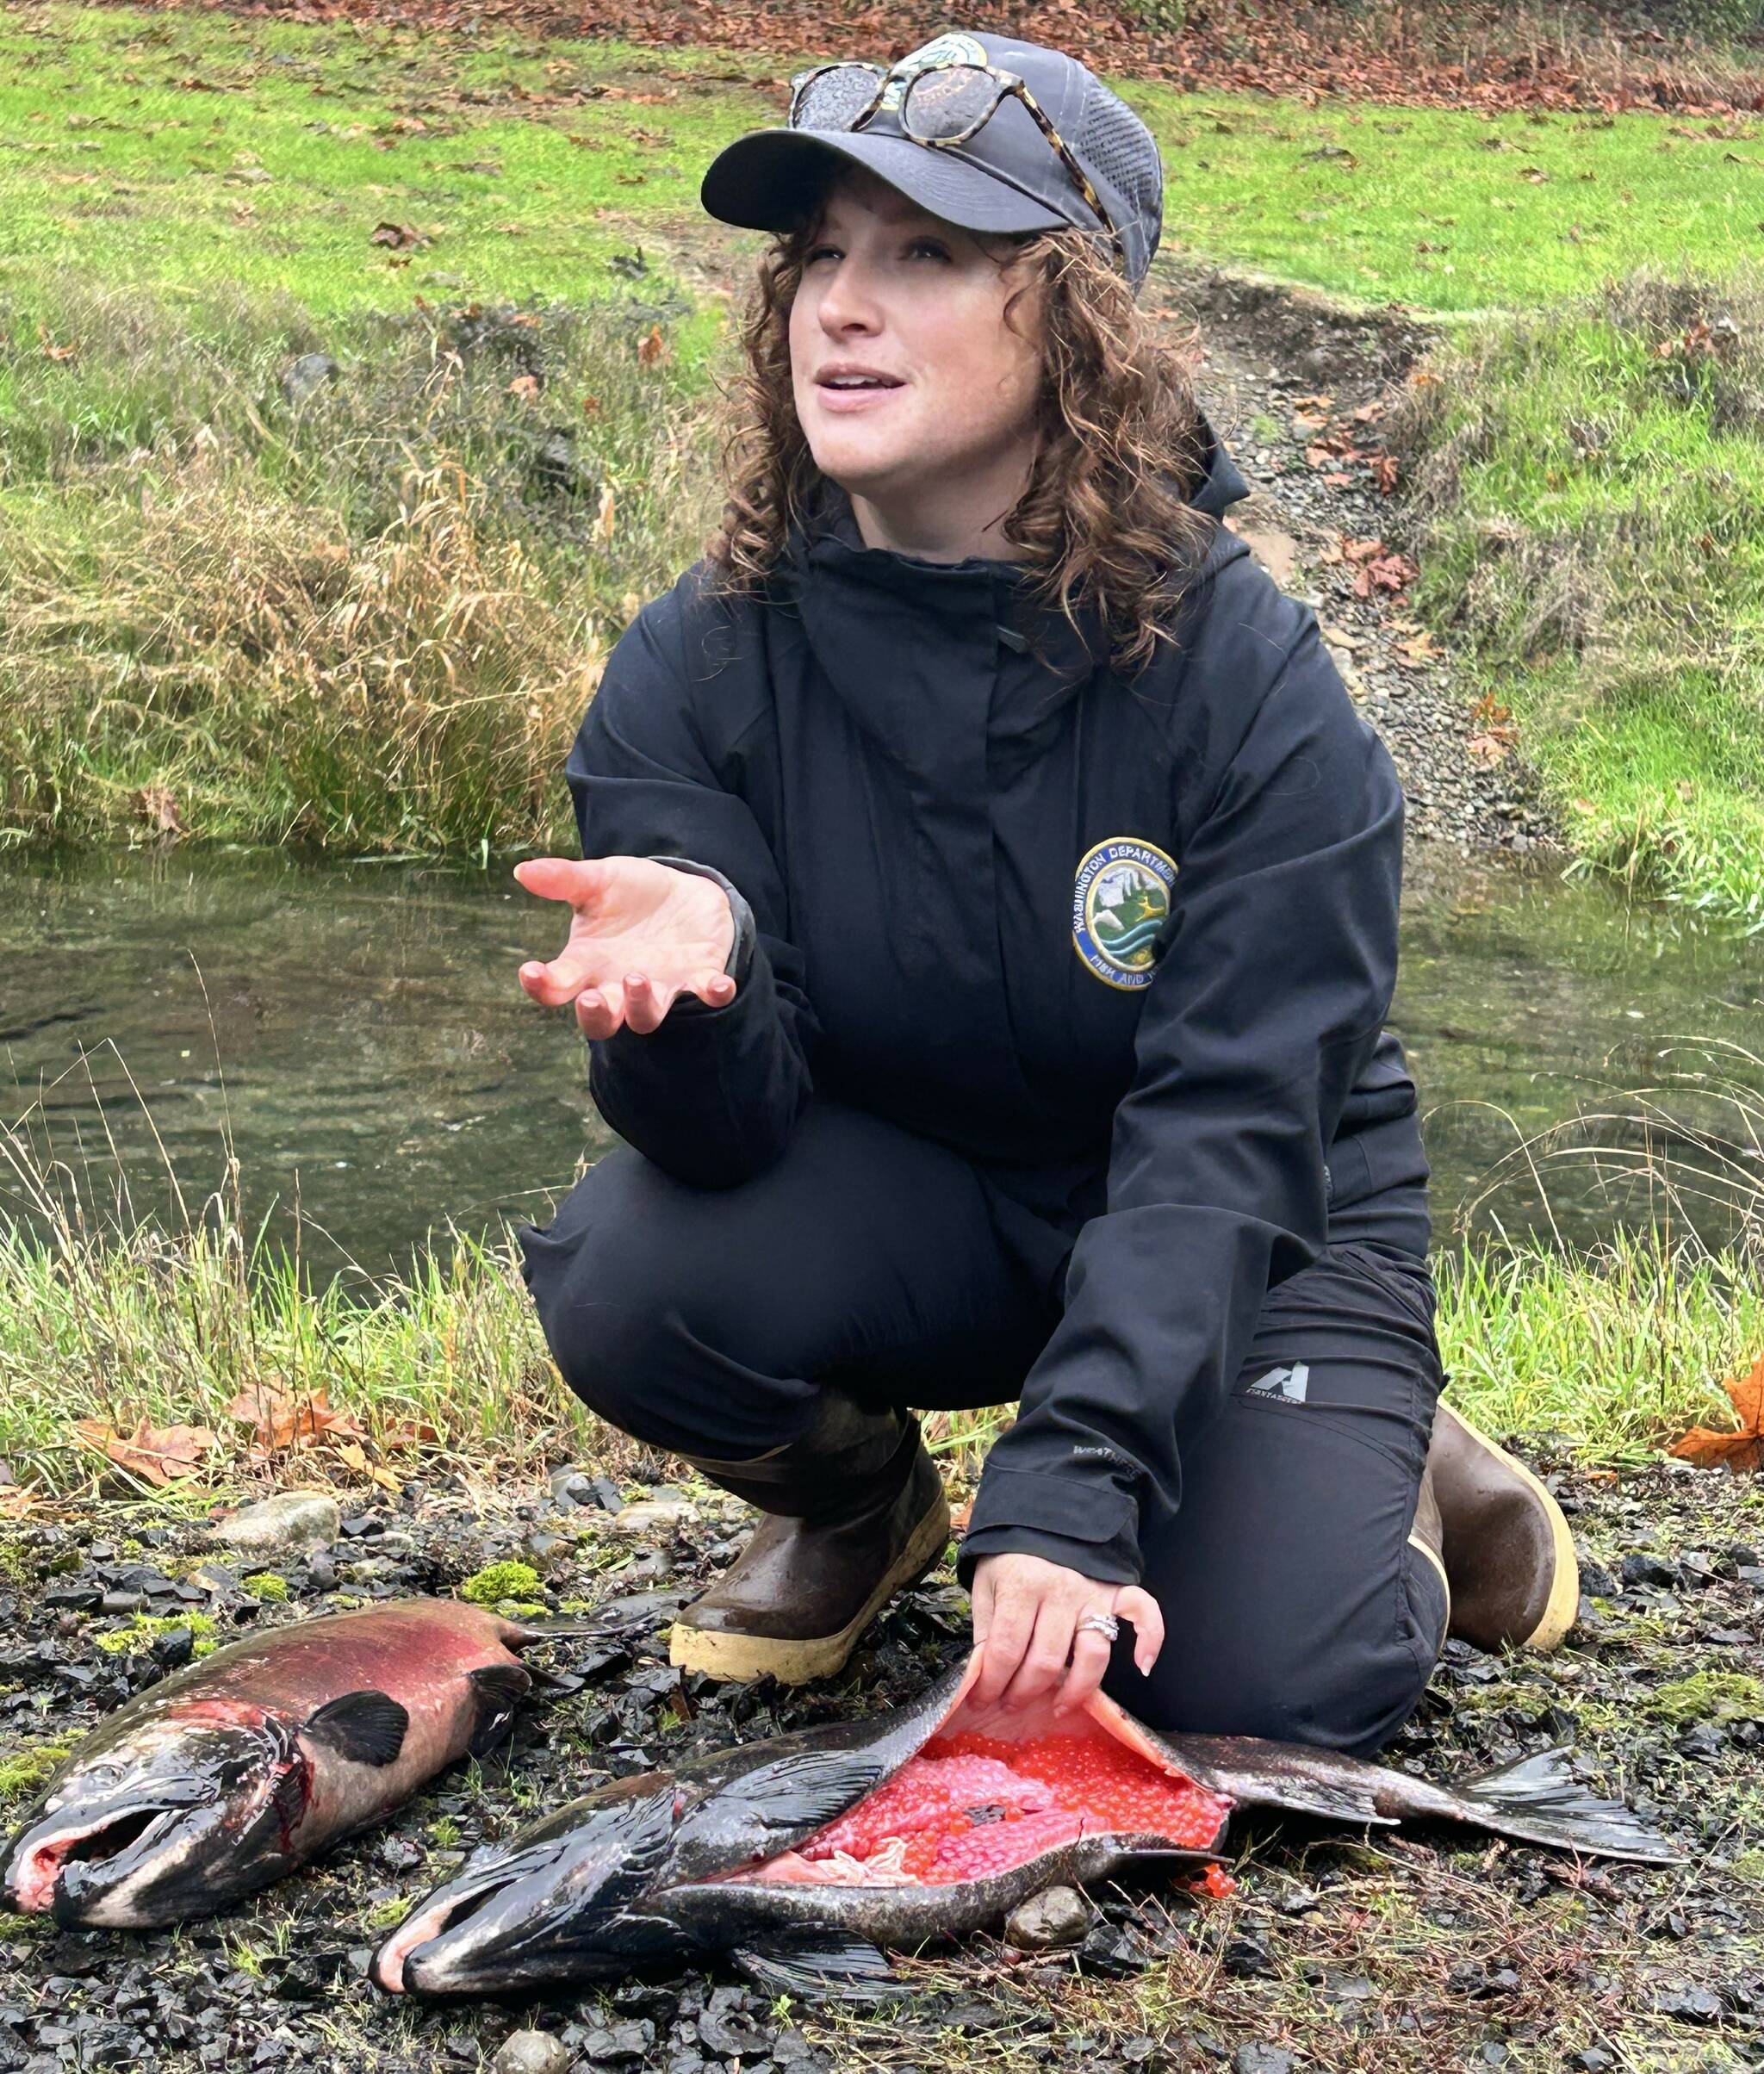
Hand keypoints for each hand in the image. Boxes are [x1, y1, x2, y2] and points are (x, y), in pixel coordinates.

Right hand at [515, 855, 736, 1038]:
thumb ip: (564, 879)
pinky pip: (706, 995)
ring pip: (646, 1017)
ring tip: (637, 979)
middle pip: (600, 1021)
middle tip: (592, 1000)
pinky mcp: (698, 978)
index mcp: (587, 964)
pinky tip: (718, 986)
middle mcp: (618, 985)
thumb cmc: (630, 893)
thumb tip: (523, 870)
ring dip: (641, 1005)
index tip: (531, 971)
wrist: (682, 891)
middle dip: (595, 1015)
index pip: (556, 987)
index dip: (541, 985)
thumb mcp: (598, 880)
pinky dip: (714, 993)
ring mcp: (659, 987)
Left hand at [969, 1552, 1163, 1716]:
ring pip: (1093, 1655)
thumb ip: (987, 1632)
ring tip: (1057, 1707)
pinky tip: (1143, 1667)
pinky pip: (1144, 1615)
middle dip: (1023, 1693)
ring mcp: (1093, 1593)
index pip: (1006, 1650)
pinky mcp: (1117, 1591)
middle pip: (1046, 1661)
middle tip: (1011, 1705)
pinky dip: (1150, 1641)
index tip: (981, 1699)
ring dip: (1075, 1690)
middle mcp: (1061, 1592)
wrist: (1040, 1515)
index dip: (992, 1682)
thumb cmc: (1008, 1558)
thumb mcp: (986, 1588)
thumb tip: (982, 1680)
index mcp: (1021, 1587)